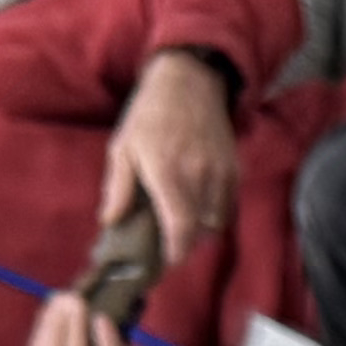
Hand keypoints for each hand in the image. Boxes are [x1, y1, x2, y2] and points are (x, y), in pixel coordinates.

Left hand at [98, 42, 240, 268]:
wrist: (189, 83)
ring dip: (198, 230)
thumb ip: (119, 188)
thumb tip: (111, 222)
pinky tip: (197, 205)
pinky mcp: (234, 170)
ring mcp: (220, 173)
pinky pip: (227, 207)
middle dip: (183, 243)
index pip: (179, 226)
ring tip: (181, 222)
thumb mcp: (123, 147)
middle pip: (198, 231)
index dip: (175, 253)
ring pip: (215, 222)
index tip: (166, 262)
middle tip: (165, 243)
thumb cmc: (150, 115)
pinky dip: (213, 214)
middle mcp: (197, 175)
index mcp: (166, 172)